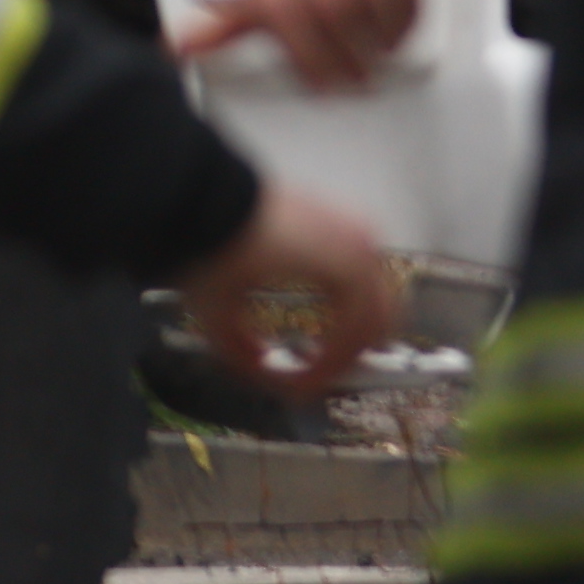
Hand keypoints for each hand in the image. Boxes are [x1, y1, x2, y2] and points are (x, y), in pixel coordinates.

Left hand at [172, 182, 403, 402]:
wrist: (201, 194)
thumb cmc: (218, 247)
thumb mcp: (223, 315)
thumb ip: (248, 356)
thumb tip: (266, 375)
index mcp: (344, 269)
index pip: (354, 334)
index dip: (329, 370)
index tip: (302, 388)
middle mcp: (360, 245)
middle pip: (382, 315)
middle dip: (354, 350)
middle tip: (323, 374)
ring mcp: (353, 227)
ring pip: (377, 291)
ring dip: (357, 323)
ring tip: (325, 345)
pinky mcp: (338, 218)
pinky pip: (362, 267)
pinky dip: (350, 297)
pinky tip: (322, 310)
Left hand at [175, 0, 450, 90]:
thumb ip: (235, 20)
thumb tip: (177, 45)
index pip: (273, 1)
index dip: (302, 51)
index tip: (319, 81)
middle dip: (341, 49)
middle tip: (353, 77)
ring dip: (374, 32)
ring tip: (375, 51)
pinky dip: (402, 10)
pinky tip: (395, 25)